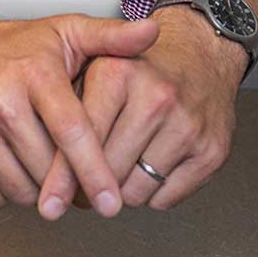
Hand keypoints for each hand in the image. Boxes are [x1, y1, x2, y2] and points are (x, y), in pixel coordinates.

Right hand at [0, 0, 155, 217]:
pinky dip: (5, 190)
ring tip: (38, 161)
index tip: (111, 203)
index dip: (95, 172)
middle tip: (70, 170)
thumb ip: (111, 37)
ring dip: (37, 188)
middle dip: (66, 180)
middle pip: (48, 169)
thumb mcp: (63, 33)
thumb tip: (152, 32)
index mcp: (33, 73)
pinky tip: (9, 164)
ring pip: (21, 188)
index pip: (72, 133)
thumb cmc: (10, 47)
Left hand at [46, 3, 245, 212]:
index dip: (62, 175)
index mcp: (118, 74)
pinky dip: (153, 194)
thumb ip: (66, 107)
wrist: (200, 55)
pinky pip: (165, 199)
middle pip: (108, 173)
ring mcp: (187, 126)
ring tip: (123, 164)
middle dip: (94, 182)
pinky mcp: (211, 152)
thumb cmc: (140, 68)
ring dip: (123, 190)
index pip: (82, 138)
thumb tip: (46, 169)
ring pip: (135, 192)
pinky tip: (150, 167)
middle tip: (91, 175)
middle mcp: (155, 98)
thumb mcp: (93, 65)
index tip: (49, 201)